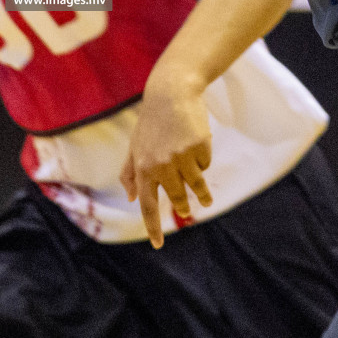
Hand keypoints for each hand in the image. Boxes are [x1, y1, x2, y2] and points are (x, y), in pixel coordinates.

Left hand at [120, 77, 213, 248]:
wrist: (171, 92)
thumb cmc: (151, 121)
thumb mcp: (135, 145)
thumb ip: (130, 172)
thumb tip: (132, 197)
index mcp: (143, 167)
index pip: (147, 204)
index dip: (152, 227)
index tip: (157, 245)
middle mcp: (162, 165)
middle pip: (175, 197)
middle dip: (181, 206)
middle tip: (185, 210)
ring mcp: (182, 156)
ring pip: (195, 185)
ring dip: (201, 195)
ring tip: (206, 201)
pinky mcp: (199, 147)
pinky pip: (205, 164)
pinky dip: (202, 160)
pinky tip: (197, 146)